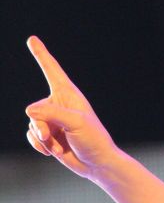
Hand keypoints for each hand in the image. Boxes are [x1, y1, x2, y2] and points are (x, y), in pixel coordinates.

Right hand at [24, 35, 116, 179]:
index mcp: (68, 94)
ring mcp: (52, 120)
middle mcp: (58, 104)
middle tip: (54, 136)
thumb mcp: (76, 123)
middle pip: (34, 110)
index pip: (52, 70)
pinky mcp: (48, 135)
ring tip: (59, 146)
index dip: (41, 54)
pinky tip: (54, 152)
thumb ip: (52, 114)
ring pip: (32, 126)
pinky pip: (31, 137)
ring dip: (42, 140)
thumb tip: (29, 110)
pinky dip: (39, 146)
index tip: (32, 39)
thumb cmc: (93, 139)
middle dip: (41, 127)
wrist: (96, 164)